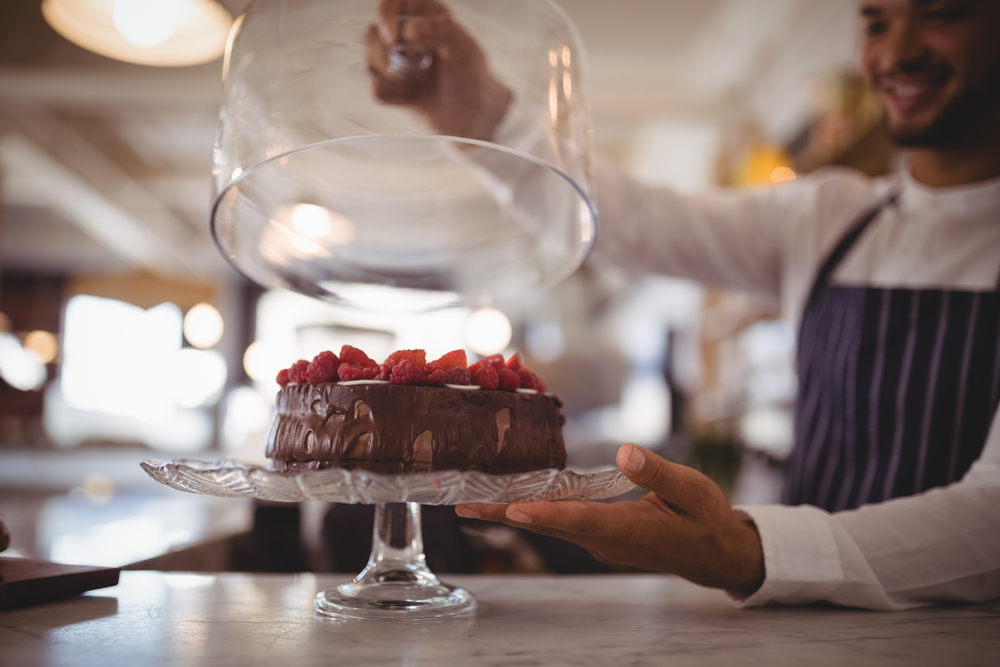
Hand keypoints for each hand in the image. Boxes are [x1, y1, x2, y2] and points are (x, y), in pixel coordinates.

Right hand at [366, 0, 511, 140]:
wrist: (471, 116)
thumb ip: (441, 31)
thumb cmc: (472, 79)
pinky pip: (376, 89)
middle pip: (372, 34)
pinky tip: (412, 96)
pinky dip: (394, 96)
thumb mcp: (463, 49)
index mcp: (424, 14)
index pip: (390, 4)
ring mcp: (394, 60)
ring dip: (393, 77)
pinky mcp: (389, 85)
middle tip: (417, 65)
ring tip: (419, 81)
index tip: (392, 38)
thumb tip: (411, 30)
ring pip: (369, 61)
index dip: (384, 17)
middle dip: (389, 54)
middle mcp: (405, 34)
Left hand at [456, 444, 765, 595]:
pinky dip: (533, 511)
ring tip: (473, 500)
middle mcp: (606, 541)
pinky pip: (560, 523)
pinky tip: (513, 499)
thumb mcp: (692, 490)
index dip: (547, 515)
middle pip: (550, 526)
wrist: (715, 554)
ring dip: (513, 513)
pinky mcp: (600, 536)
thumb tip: (625, 452)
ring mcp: (600, 542)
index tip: (514, 509)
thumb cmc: (707, 519)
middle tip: (464, 503)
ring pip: (550, 526)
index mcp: (630, 530)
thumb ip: (659, 472)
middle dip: (507, 514)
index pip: (581, 521)